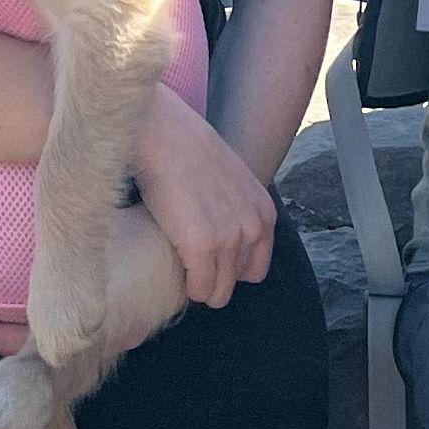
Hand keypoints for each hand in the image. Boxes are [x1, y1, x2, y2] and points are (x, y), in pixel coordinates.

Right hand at [130, 94, 275, 311]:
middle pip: (233, 283)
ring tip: (176, 262)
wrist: (165, 135)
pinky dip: (183, 286)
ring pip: (217, 293)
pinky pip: (197, 290)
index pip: (254, 270)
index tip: (205, 258)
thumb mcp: (230, 182)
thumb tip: (219, 239)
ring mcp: (230, 239)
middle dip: (210, 277)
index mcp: (264, 214)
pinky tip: (170, 263)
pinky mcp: (202, 247)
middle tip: (186, 259)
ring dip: (196, 285)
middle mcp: (253, 228)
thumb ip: (235, 211)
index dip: (227, 268)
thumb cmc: (187, 152)